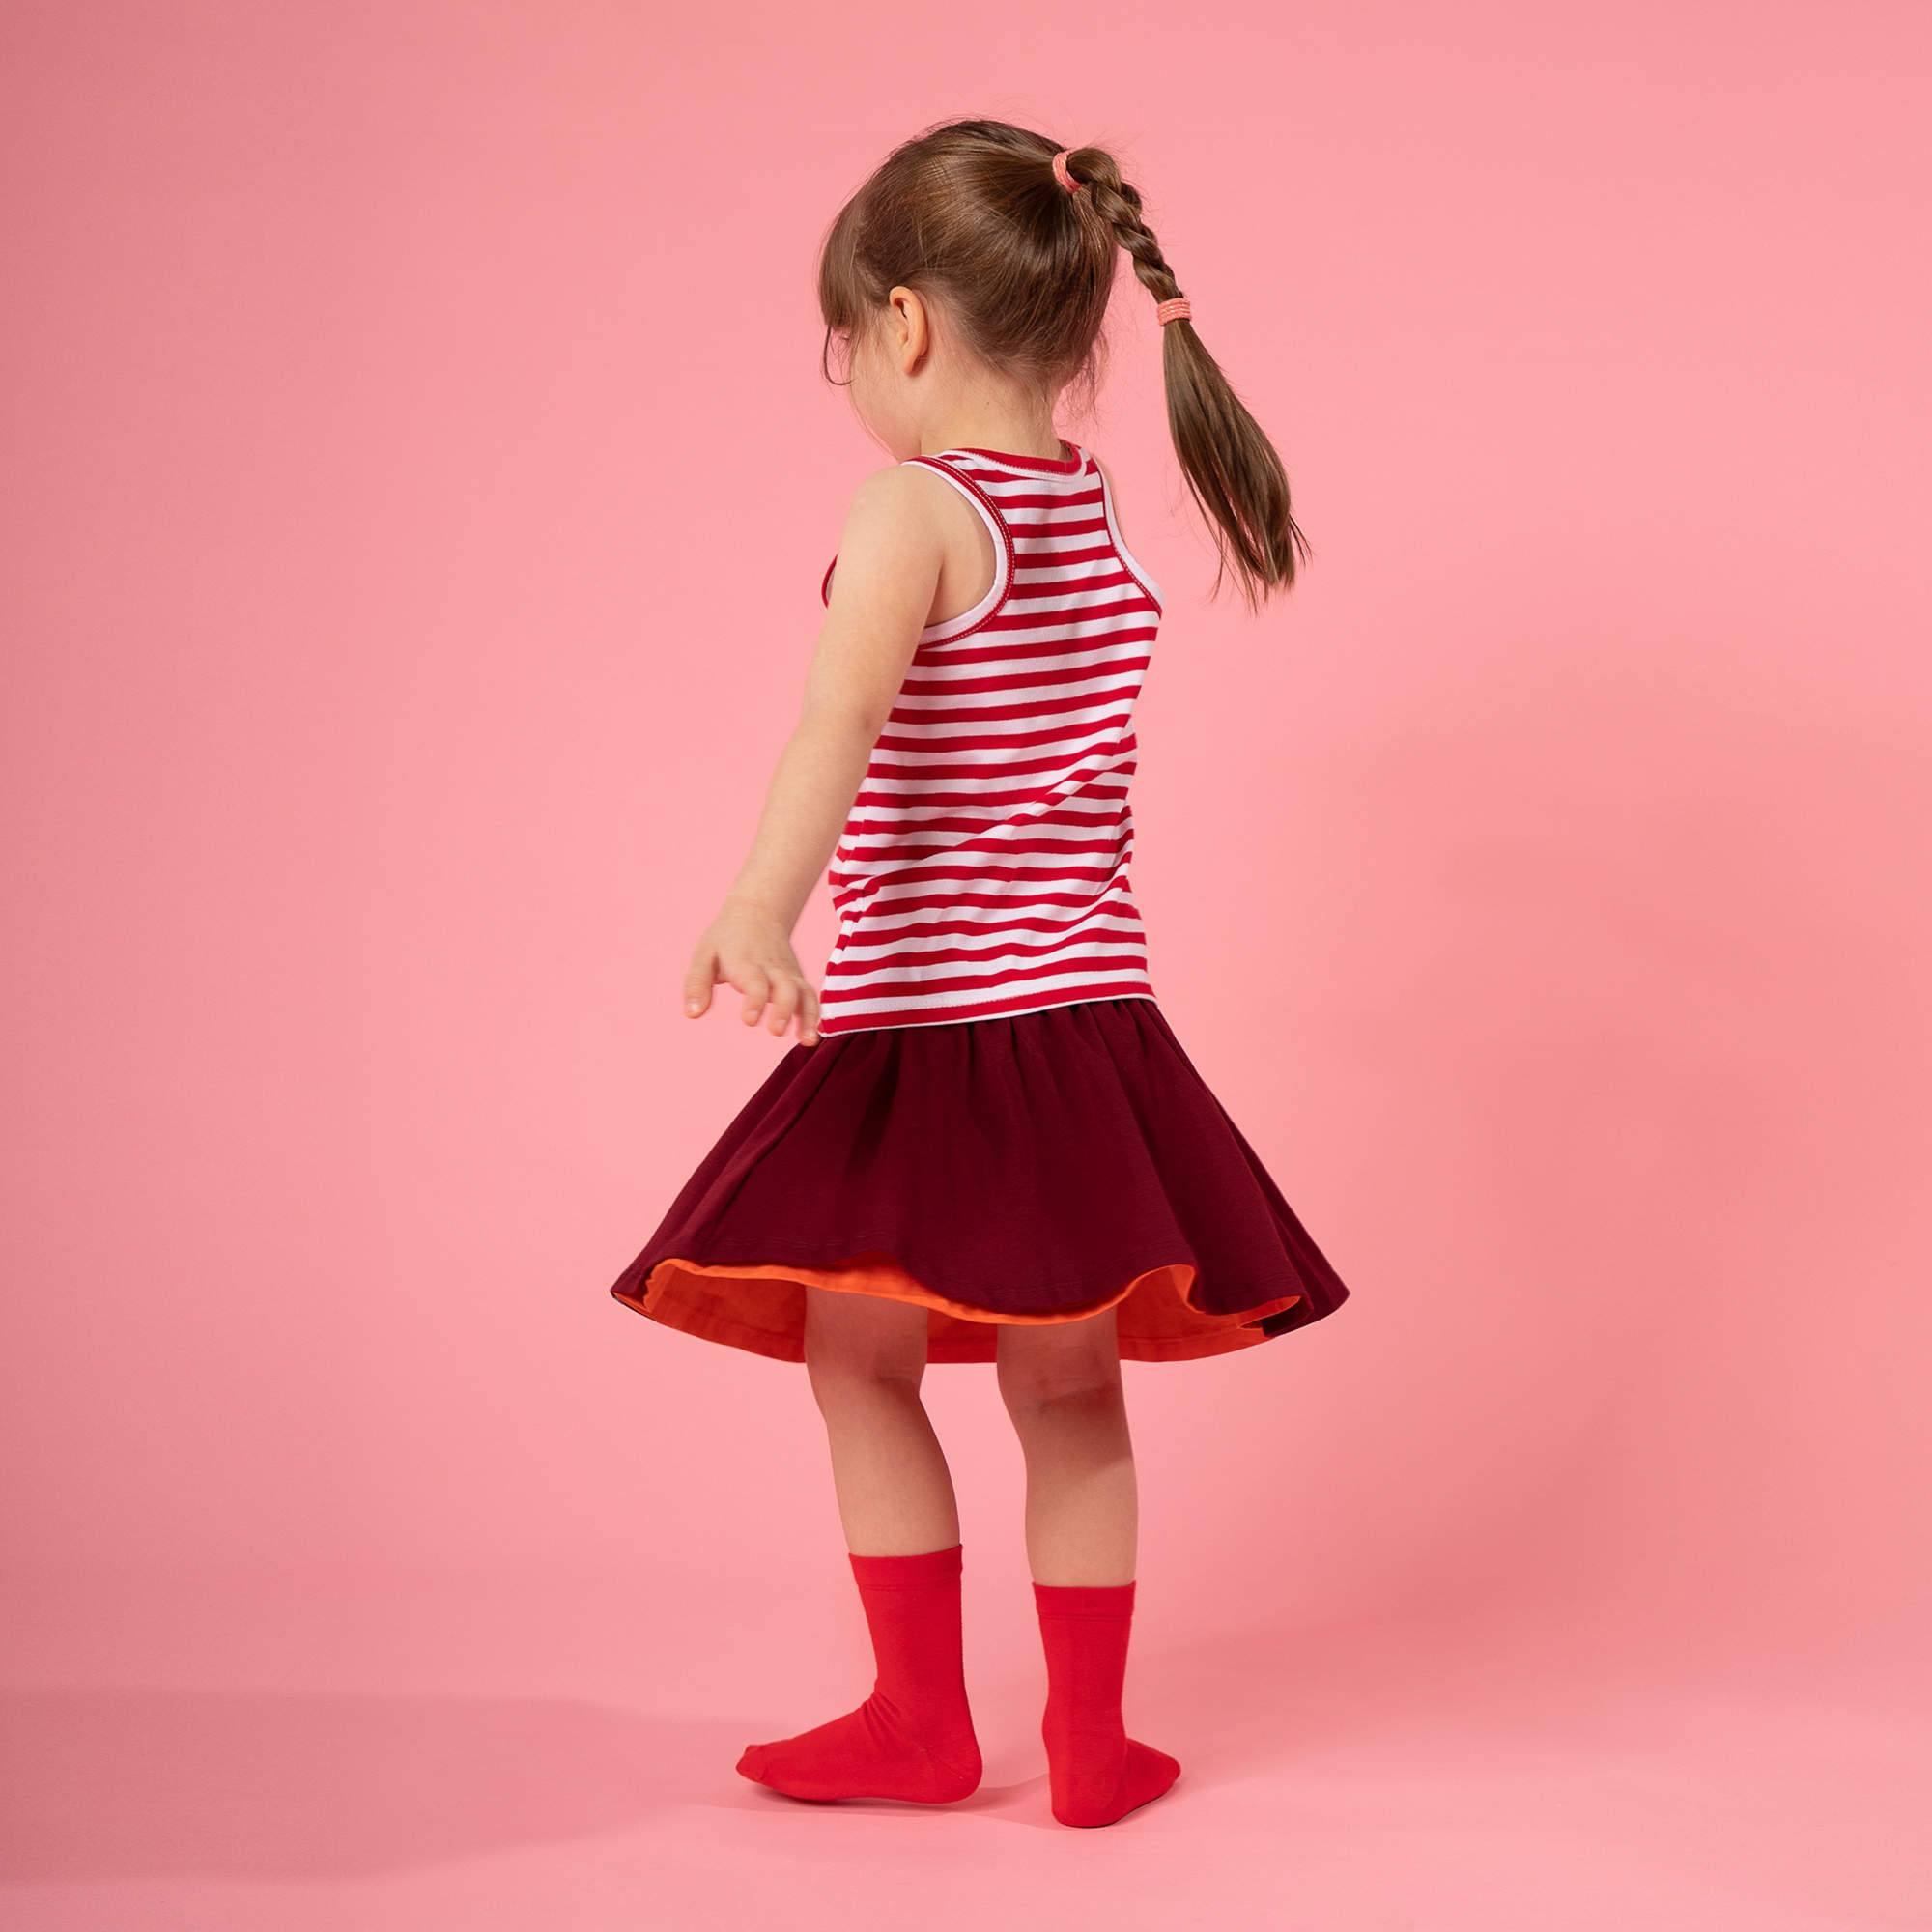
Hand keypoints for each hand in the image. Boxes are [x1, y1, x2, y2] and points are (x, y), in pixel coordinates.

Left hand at [682, 894, 821, 1045]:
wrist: (759, 910)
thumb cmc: (726, 938)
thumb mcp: (704, 955)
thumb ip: (697, 985)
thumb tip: (692, 1014)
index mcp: (746, 962)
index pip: (754, 982)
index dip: (754, 1001)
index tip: (749, 1020)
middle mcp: (772, 968)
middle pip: (786, 988)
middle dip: (784, 1010)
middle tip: (776, 1031)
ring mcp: (788, 974)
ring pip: (804, 993)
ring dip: (808, 1016)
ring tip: (808, 1040)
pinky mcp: (798, 979)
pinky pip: (811, 997)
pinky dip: (815, 1015)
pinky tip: (811, 1037)